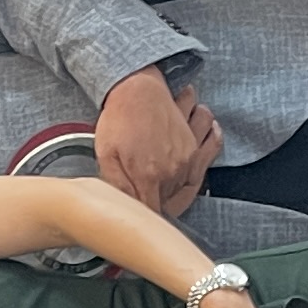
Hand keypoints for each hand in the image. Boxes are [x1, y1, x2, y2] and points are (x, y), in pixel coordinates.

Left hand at [91, 68, 217, 213]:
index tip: (140, 218)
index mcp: (148, 177)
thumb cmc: (119, 119)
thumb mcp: (106, 155)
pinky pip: (201, 166)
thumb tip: (129, 212)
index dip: (146, 219)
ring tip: (158, 180)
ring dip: (172, 190)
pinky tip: (181, 170)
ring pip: (184, 189)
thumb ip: (118, 187)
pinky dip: (192, 175)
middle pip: (168, 203)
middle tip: (143, 192)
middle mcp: (172, 171)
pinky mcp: (193, 148)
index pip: (152, 213)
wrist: (138, 88)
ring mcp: (186, 159)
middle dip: (156, 202)